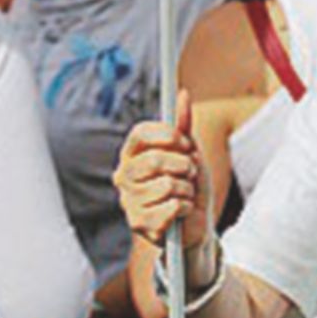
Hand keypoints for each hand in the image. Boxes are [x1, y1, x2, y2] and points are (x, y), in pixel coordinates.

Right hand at [114, 90, 212, 251]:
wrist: (193, 222)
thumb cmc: (187, 182)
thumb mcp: (189, 152)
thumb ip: (184, 125)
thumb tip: (184, 93)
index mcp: (132, 155)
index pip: (140, 133)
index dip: (167, 135)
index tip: (186, 143)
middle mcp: (123, 176)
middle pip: (155, 160)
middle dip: (184, 165)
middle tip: (190, 171)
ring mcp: (128, 201)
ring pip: (167, 185)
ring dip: (187, 189)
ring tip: (185, 193)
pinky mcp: (138, 224)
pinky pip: (171, 207)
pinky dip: (185, 208)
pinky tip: (181, 212)